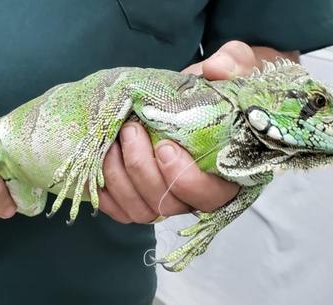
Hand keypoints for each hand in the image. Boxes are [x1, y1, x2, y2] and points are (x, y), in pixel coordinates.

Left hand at [99, 41, 297, 223]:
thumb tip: (214, 69)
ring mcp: (167, 200)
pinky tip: (99, 163)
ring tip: (114, 139)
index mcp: (227, 172)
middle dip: (142, 169)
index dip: (184, 178)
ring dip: (119, 177)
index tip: (164, 146)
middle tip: (131, 129)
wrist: (193, 96)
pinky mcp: (141, 199)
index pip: (210, 195)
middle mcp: (196, 194)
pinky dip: (105, 193)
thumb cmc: (217, 88)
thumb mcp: (233, 68)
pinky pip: (121, 211)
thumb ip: (233, 65)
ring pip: (141, 209)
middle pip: (168, 204)